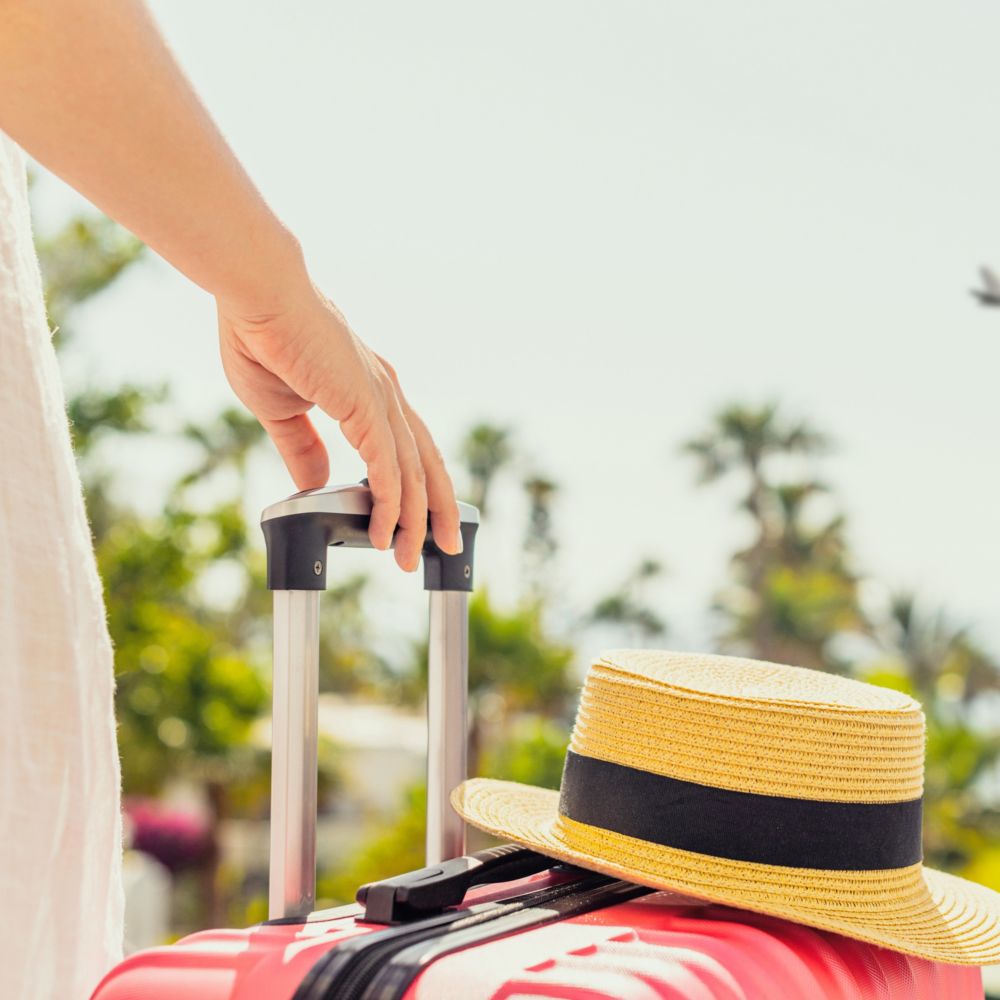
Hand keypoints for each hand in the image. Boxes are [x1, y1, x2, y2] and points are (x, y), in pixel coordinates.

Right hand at [216, 269, 460, 571]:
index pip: (408, 447)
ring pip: (412, 473)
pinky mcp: (367, 404)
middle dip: (438, 510)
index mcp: (370, 390)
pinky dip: (390, 505)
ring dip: (413, 520)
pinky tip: (386, 532)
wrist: (256, 296)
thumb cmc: (263, 338)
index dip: (418, 486)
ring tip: (409, 558)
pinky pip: (388, 468)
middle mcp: (386, 393)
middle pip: (426, 464)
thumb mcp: (281, 409)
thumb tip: (316, 483)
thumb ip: (303, 447)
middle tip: (445, 548)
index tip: (417, 520)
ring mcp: (381, 398)